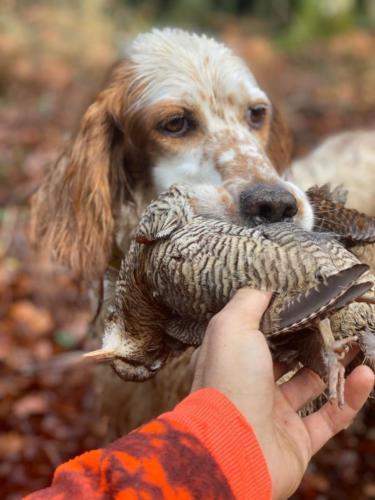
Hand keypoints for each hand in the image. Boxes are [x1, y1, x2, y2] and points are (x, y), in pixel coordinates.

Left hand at [191, 289, 373, 499]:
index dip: (281, 317)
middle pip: (287, 357)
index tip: (305, 300)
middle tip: (334, 321)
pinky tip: (366, 374)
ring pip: (311, 385)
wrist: (232, 451)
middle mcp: (252, 385)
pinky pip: (331, 416)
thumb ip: (249, 301)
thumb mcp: (232, 326)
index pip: (259, 332)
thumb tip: (265, 283)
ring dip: (335, 365)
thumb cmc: (229, 381)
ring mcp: (275, 413)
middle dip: (311, 339)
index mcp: (234, 358)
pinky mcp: (298, 441)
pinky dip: (350, 396)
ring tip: (355, 343)